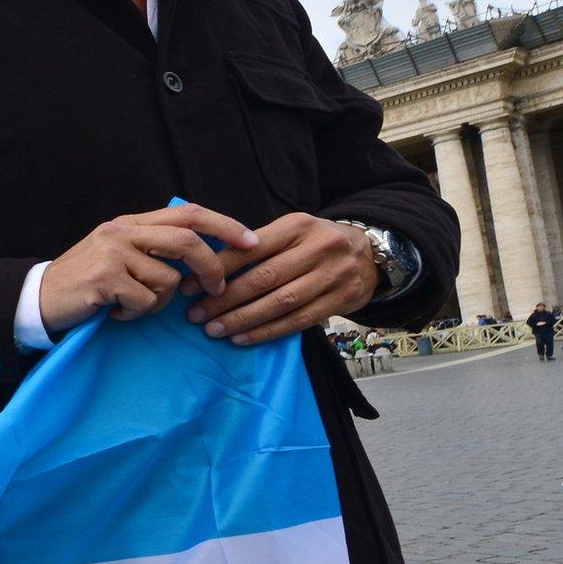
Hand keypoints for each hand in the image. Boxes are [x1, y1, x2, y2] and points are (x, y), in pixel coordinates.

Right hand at [38, 203, 259, 332]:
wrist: (38, 298)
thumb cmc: (84, 282)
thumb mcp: (117, 255)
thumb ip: (151, 247)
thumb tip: (201, 254)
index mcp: (130, 223)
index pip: (188, 213)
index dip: (225, 224)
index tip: (251, 241)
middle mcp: (122, 231)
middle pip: (187, 240)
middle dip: (210, 267)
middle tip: (215, 289)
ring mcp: (113, 253)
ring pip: (168, 280)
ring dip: (158, 302)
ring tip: (131, 305)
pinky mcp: (105, 278)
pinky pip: (145, 300)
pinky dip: (136, 313)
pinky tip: (114, 312)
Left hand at [185, 213, 379, 345]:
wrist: (373, 253)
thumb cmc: (317, 242)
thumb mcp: (292, 230)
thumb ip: (258, 245)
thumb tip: (207, 265)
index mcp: (298, 226)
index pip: (250, 249)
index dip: (217, 269)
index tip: (189, 285)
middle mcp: (318, 248)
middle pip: (263, 279)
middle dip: (224, 299)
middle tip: (196, 314)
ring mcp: (333, 276)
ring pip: (280, 303)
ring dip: (243, 319)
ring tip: (214, 329)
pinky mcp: (342, 300)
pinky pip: (299, 321)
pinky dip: (267, 331)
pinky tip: (243, 338)